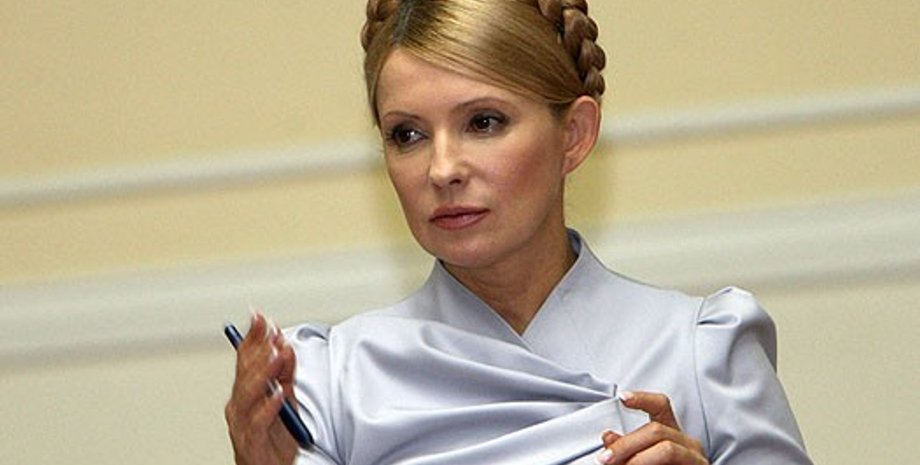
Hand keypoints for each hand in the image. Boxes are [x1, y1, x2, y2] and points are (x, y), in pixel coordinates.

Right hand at [225, 313, 298, 464]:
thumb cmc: (275, 438)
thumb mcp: (285, 399)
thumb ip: (285, 374)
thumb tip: (285, 345)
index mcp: (245, 392)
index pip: (246, 358)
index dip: (253, 337)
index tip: (260, 317)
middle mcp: (238, 404)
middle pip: (244, 371)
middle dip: (256, 348)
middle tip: (268, 329)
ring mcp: (241, 423)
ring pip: (247, 393)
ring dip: (263, 372)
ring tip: (275, 355)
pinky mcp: (249, 442)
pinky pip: (257, 422)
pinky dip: (267, 406)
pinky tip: (278, 393)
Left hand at [595, 391, 707, 464]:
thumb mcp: (642, 459)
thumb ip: (625, 449)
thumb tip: (608, 438)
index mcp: (672, 435)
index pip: (660, 407)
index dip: (642, 399)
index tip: (623, 398)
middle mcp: (687, 444)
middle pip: (656, 430)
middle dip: (627, 444)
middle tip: (607, 458)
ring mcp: (696, 459)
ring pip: (667, 449)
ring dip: (639, 460)